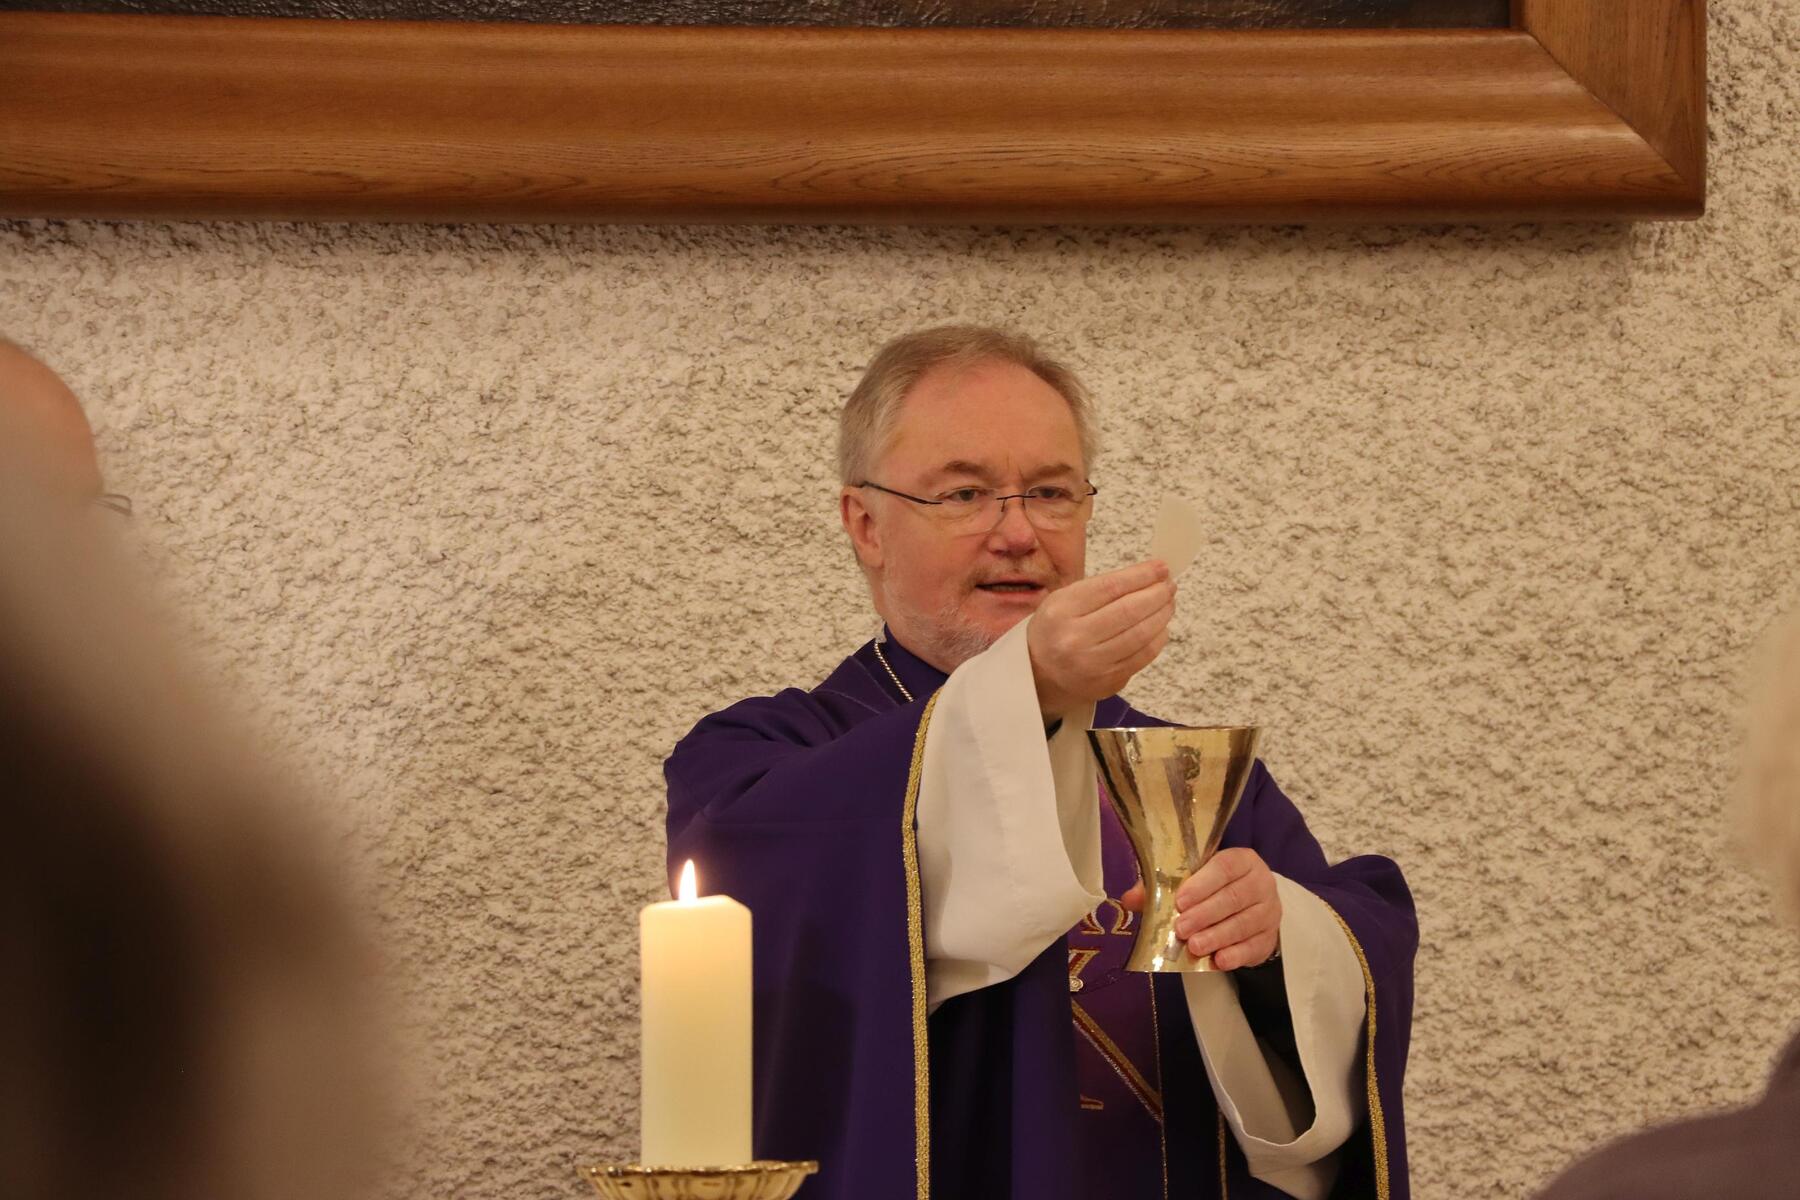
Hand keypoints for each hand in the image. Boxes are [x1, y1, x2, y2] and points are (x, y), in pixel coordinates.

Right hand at [1026, 559, 1174, 717]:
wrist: (1038, 674)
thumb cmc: (1056, 630)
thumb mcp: (1063, 600)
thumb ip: (1102, 588)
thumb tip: (1149, 576)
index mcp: (1061, 610)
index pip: (1111, 587)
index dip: (1142, 575)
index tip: (1161, 567)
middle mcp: (1075, 638)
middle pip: (1130, 610)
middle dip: (1157, 593)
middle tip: (1169, 584)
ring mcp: (1093, 664)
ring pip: (1141, 634)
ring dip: (1162, 614)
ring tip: (1169, 602)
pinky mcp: (1108, 681)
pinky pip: (1143, 656)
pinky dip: (1158, 638)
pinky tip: (1161, 626)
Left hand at [1119, 848, 1281, 970]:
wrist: (1250, 908)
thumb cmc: (1215, 889)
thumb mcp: (1192, 882)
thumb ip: (1162, 888)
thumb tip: (1129, 899)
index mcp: (1241, 860)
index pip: (1225, 867)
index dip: (1202, 884)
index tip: (1180, 901)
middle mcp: (1261, 882)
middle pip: (1234, 897)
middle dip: (1206, 914)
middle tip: (1180, 928)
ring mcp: (1269, 910)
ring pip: (1245, 923)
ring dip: (1218, 936)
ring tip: (1194, 946)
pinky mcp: (1270, 937)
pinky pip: (1255, 946)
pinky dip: (1236, 955)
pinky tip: (1219, 961)